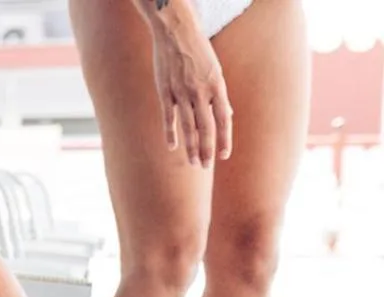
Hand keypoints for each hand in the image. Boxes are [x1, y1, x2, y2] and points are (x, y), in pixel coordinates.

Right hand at [149, 14, 231, 165]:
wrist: (176, 33)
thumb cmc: (198, 51)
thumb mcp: (215, 71)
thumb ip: (220, 95)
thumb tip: (227, 115)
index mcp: (216, 86)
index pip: (223, 120)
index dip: (224, 139)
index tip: (224, 156)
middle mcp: (201, 92)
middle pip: (205, 128)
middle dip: (206, 150)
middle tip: (205, 166)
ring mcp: (181, 93)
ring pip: (188, 127)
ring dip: (191, 147)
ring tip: (192, 163)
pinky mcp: (165, 92)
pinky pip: (169, 117)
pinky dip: (170, 133)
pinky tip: (172, 147)